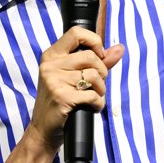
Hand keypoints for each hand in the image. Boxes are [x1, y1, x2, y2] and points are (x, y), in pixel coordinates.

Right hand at [26, 26, 123, 148]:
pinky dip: (98, 103)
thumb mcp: (74, 77)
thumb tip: (120, 48)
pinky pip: (93, 95)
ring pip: (94, 76)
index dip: (94, 41)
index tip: (99, 56)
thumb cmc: (60, 101)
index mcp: (51, 56)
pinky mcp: (61, 97)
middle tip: (96, 85)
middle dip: (102, 73)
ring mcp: (54, 81)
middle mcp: (50, 65)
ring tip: (92, 98)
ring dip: (101, 91)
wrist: (43, 130)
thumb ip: (98, 61)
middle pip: (91, 57)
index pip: (76, 32)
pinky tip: (90, 107)